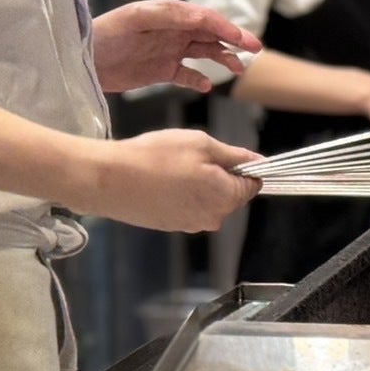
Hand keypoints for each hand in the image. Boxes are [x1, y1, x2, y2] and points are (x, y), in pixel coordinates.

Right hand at [73, 129, 260, 231]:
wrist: (111, 180)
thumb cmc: (157, 157)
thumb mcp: (200, 144)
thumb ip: (233, 155)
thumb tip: (258, 162)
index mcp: (225, 197)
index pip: (252, 185)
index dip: (244, 167)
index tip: (226, 153)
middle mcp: (212, 218)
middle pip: (230, 194)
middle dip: (219, 174)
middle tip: (192, 154)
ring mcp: (190, 225)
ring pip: (207, 199)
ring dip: (199, 183)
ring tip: (173, 165)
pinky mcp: (171, 226)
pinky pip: (187, 206)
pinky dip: (181, 192)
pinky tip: (162, 178)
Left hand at [92, 0, 262, 93]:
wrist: (81, 60)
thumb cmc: (104, 34)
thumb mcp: (135, 19)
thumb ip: (167, 16)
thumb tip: (199, 17)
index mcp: (168, 13)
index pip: (204, 18)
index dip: (226, 27)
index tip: (243, 40)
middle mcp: (171, 30)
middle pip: (210, 33)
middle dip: (234, 40)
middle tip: (255, 50)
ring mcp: (168, 50)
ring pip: (204, 52)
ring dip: (222, 58)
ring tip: (237, 69)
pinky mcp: (160, 70)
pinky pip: (187, 74)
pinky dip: (199, 79)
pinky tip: (206, 85)